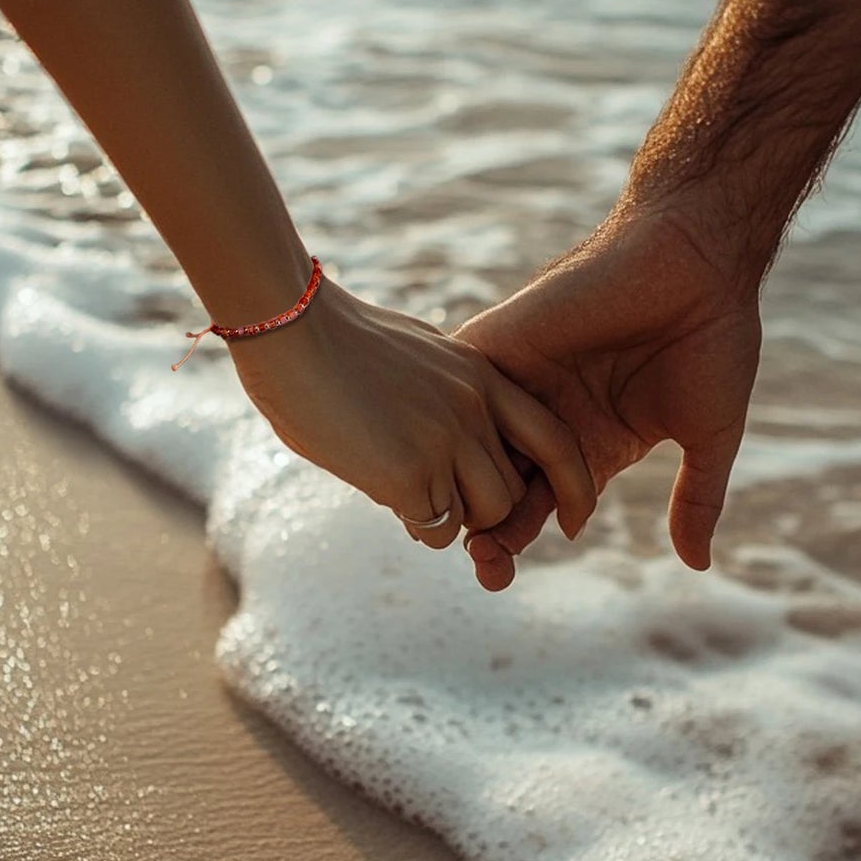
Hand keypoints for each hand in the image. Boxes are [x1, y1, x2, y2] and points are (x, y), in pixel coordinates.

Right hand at [230, 277, 596, 547]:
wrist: (289, 330)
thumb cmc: (333, 341)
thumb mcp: (416, 354)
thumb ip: (448, 388)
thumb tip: (454, 429)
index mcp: (482, 375)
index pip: (554, 439)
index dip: (570, 482)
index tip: (571, 516)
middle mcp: (475, 408)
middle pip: (515, 490)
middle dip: (482, 506)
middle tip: (435, 494)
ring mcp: (446, 440)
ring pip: (485, 515)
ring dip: (450, 519)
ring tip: (403, 489)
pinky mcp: (412, 473)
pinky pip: (437, 531)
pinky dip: (415, 524)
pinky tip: (379, 488)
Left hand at [455, 203, 761, 588]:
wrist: (699, 259)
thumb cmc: (713, 339)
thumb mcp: (709, 435)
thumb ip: (697, 499)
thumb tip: (698, 565)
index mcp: (589, 444)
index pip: (535, 504)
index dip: (512, 540)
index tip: (497, 575)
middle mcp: (548, 416)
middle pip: (493, 481)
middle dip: (479, 526)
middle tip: (477, 563)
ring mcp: (521, 379)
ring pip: (469, 441)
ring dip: (454, 480)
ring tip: (450, 525)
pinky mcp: (502, 340)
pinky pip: (456, 383)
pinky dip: (438, 416)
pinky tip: (421, 452)